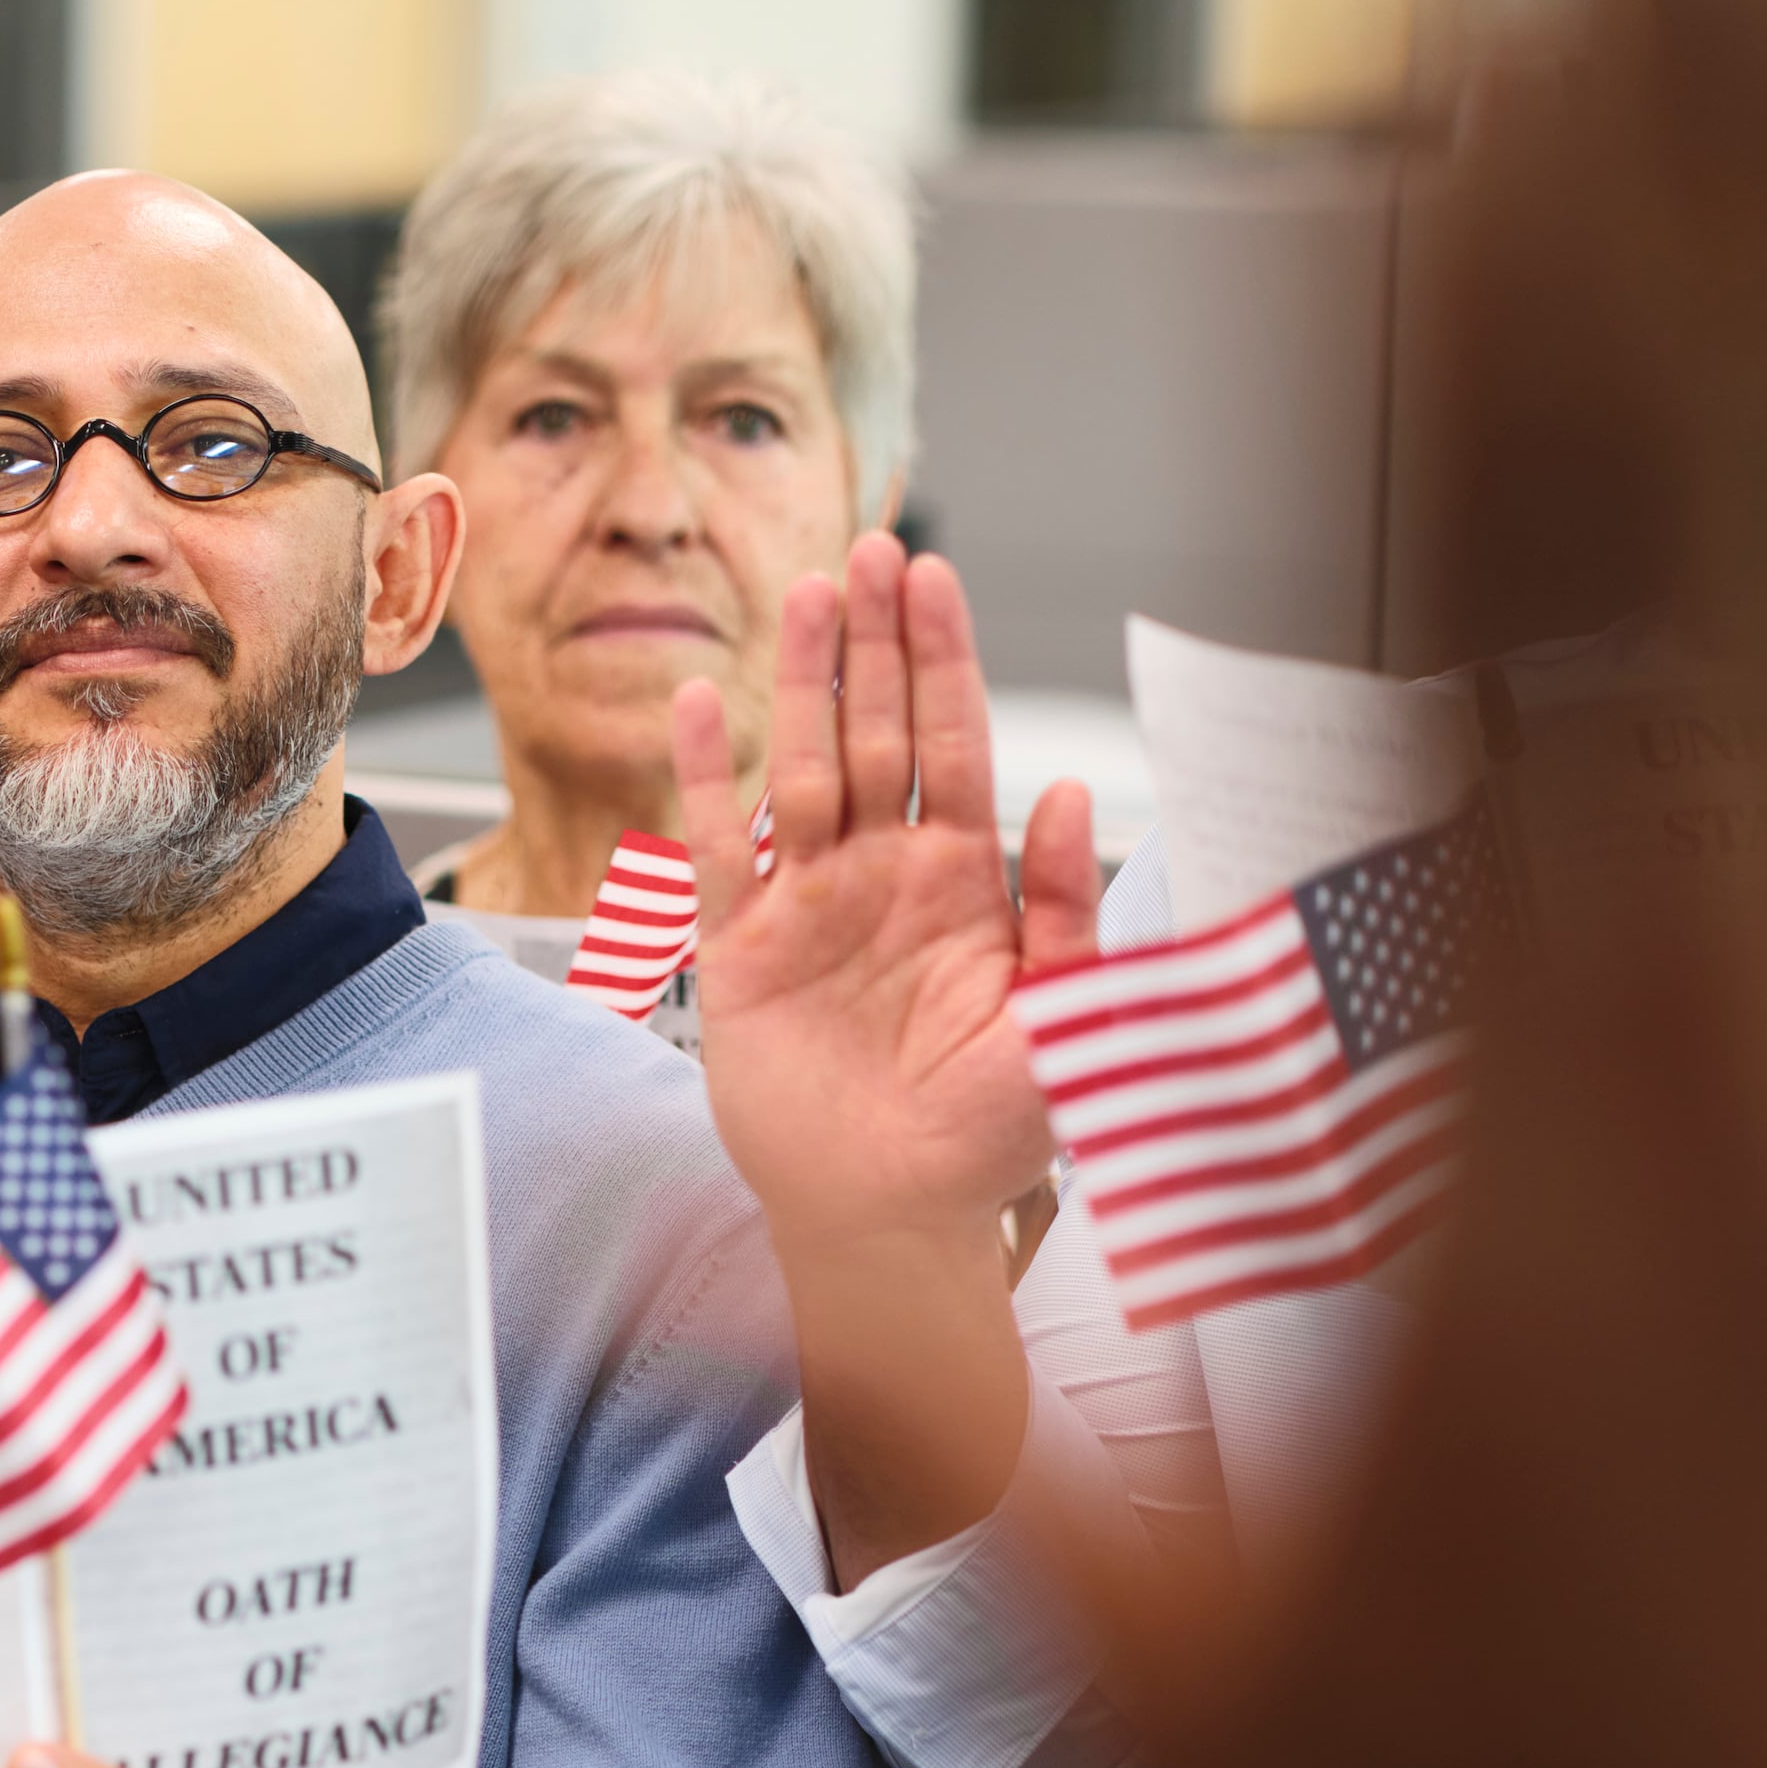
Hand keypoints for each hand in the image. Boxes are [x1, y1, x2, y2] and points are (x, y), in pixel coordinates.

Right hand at [684, 540, 1098, 1577]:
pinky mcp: (740, 952)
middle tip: (871, 550)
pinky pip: (719, 851)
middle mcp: (881, 876)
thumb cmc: (982, 1134)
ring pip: (800, 768)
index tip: (932, 579)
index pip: (954, 744)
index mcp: (960, 883)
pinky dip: (706, 780)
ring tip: (808, 594)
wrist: (891, 1217)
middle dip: (875, 642)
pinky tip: (699, 705)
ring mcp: (808, 906)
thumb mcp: (1061, 1020)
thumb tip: (1067, 796)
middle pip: (876, 731)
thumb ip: (1064, 911)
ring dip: (801, 682)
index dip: (942, 661)